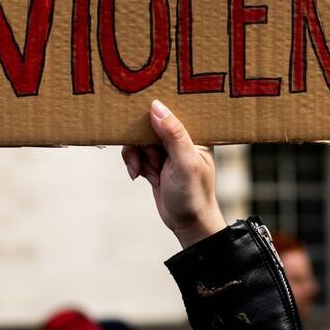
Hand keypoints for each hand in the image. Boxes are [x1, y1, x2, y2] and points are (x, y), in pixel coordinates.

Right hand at [121, 100, 226, 248]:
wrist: (187, 224)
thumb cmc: (193, 194)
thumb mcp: (185, 163)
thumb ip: (173, 134)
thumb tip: (156, 106)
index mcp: (195, 133)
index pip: (171, 111)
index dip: (153, 115)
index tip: (140, 120)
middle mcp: (181, 138)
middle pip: (149, 124)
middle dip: (143, 144)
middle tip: (152, 161)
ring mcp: (166, 150)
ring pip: (138, 139)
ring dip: (138, 156)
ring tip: (147, 172)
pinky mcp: (154, 161)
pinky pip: (134, 153)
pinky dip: (134, 164)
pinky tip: (140, 176)